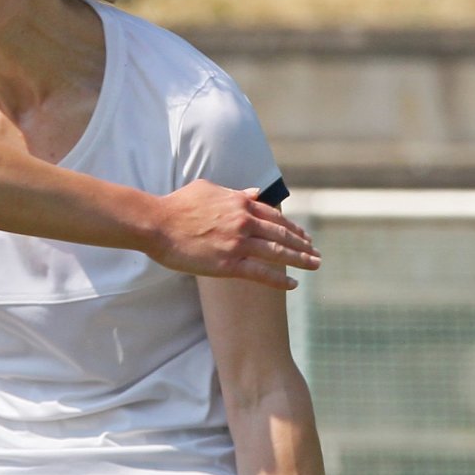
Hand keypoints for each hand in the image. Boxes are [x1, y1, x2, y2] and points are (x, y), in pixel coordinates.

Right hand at [153, 182, 319, 290]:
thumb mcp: (209, 189)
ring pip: (277, 252)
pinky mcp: (228, 263)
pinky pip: (261, 273)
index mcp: (240, 203)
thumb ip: (235, 192)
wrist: (157, 223)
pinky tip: (294, 285)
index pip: (275, 217)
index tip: (304, 236)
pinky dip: (279, 279)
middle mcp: (244, 222)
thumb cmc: (178, 205)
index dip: (292, 228)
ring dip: (300, 260)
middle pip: (282, 234)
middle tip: (317, 253)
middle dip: (303, 244)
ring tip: (314, 265)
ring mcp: (238, 243)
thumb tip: (256, 192)